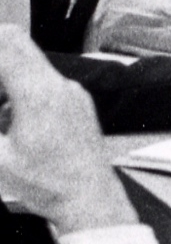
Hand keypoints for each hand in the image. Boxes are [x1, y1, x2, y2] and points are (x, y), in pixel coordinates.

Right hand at [0, 25, 136, 232]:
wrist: (89, 197)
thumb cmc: (50, 184)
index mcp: (39, 95)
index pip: (7, 47)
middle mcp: (61, 86)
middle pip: (20, 46)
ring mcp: (72, 92)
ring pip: (32, 65)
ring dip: (7, 80)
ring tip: (3, 118)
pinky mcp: (78, 101)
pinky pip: (45, 82)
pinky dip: (22, 91)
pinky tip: (14, 123)